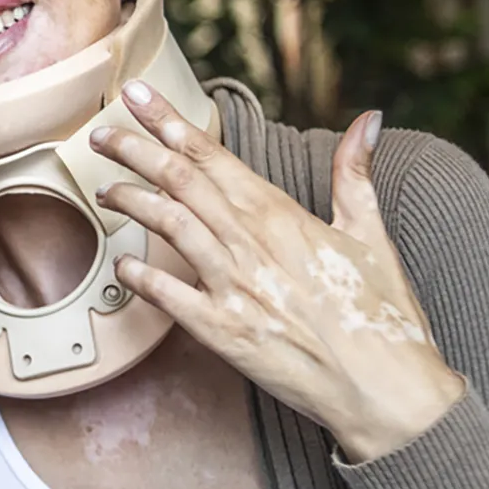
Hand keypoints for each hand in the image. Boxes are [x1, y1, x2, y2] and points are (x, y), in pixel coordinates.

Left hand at [88, 81, 466, 462]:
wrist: (388, 390)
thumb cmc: (383, 316)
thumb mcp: (371, 235)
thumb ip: (354, 175)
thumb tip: (367, 121)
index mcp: (283, 215)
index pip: (213, 156)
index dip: (169, 122)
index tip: (137, 97)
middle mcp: (252, 244)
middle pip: (180, 182)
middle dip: (135, 151)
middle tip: (100, 133)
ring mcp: (234, 287)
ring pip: (169, 226)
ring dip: (132, 203)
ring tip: (105, 190)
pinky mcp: (224, 333)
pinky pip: (169, 296)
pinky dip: (140, 278)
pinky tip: (120, 267)